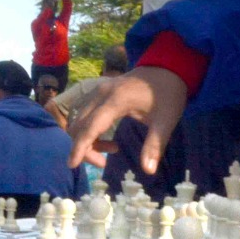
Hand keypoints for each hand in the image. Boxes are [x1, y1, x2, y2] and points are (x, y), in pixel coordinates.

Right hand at [68, 68, 187, 173]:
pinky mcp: (99, 92)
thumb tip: (149, 170)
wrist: (166, 68)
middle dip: (85, 148)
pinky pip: (84, 114)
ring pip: (79, 120)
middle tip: (104, 163)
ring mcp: (98, 91)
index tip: (72, 165)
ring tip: (112, 150)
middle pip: (79, 125)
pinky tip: (108, 139)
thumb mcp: (166, 121)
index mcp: (116, 100)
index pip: (90, 127)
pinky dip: (89, 131)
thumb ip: (155, 145)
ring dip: (87, 140)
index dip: (80, 147)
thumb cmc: (167, 94)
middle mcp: (101, 93)